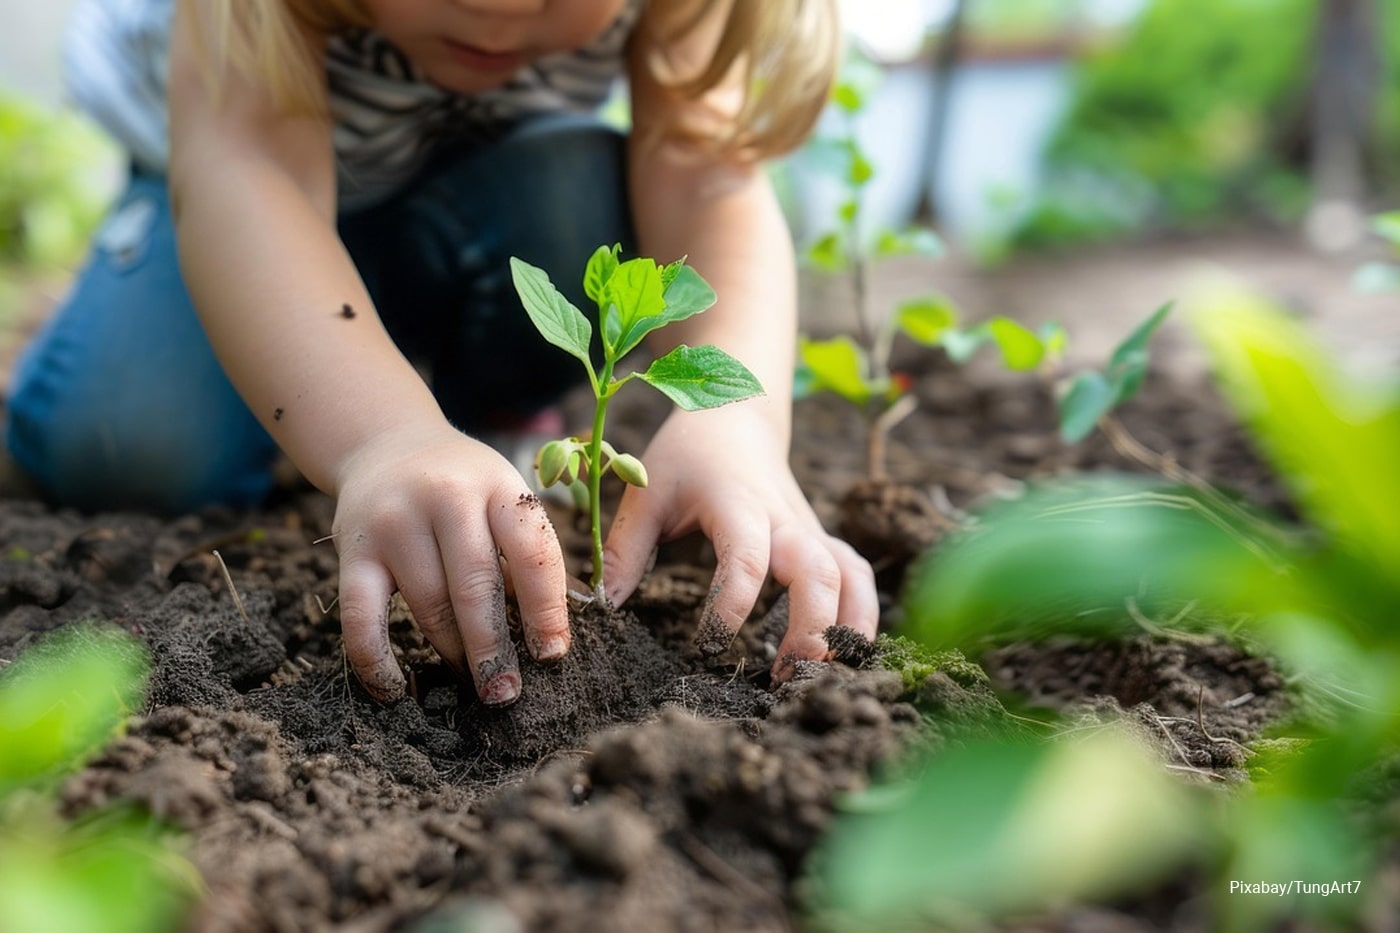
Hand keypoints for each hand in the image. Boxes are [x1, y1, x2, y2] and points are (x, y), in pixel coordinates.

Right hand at [330, 420, 571, 704]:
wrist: (387, 443)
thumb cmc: (464, 488)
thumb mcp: (504, 498)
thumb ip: (528, 556)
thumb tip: (552, 638)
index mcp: (497, 486)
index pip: (531, 551)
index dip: (546, 608)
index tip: (551, 655)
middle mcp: (446, 497)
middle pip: (474, 585)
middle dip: (493, 648)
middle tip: (505, 692)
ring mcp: (395, 521)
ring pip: (427, 604)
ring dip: (451, 651)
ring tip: (471, 679)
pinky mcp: (353, 548)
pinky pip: (361, 616)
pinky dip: (375, 660)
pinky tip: (395, 690)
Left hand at [602, 405, 877, 680]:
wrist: (737, 415)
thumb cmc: (687, 455)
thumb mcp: (646, 492)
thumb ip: (625, 549)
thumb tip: (603, 608)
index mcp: (738, 504)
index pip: (747, 558)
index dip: (733, 604)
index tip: (709, 645)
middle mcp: (784, 519)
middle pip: (818, 573)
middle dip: (811, 628)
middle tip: (785, 677)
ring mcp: (810, 530)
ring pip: (851, 575)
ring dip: (847, 626)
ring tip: (824, 675)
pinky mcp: (821, 541)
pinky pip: (856, 576)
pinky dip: (860, 614)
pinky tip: (844, 654)